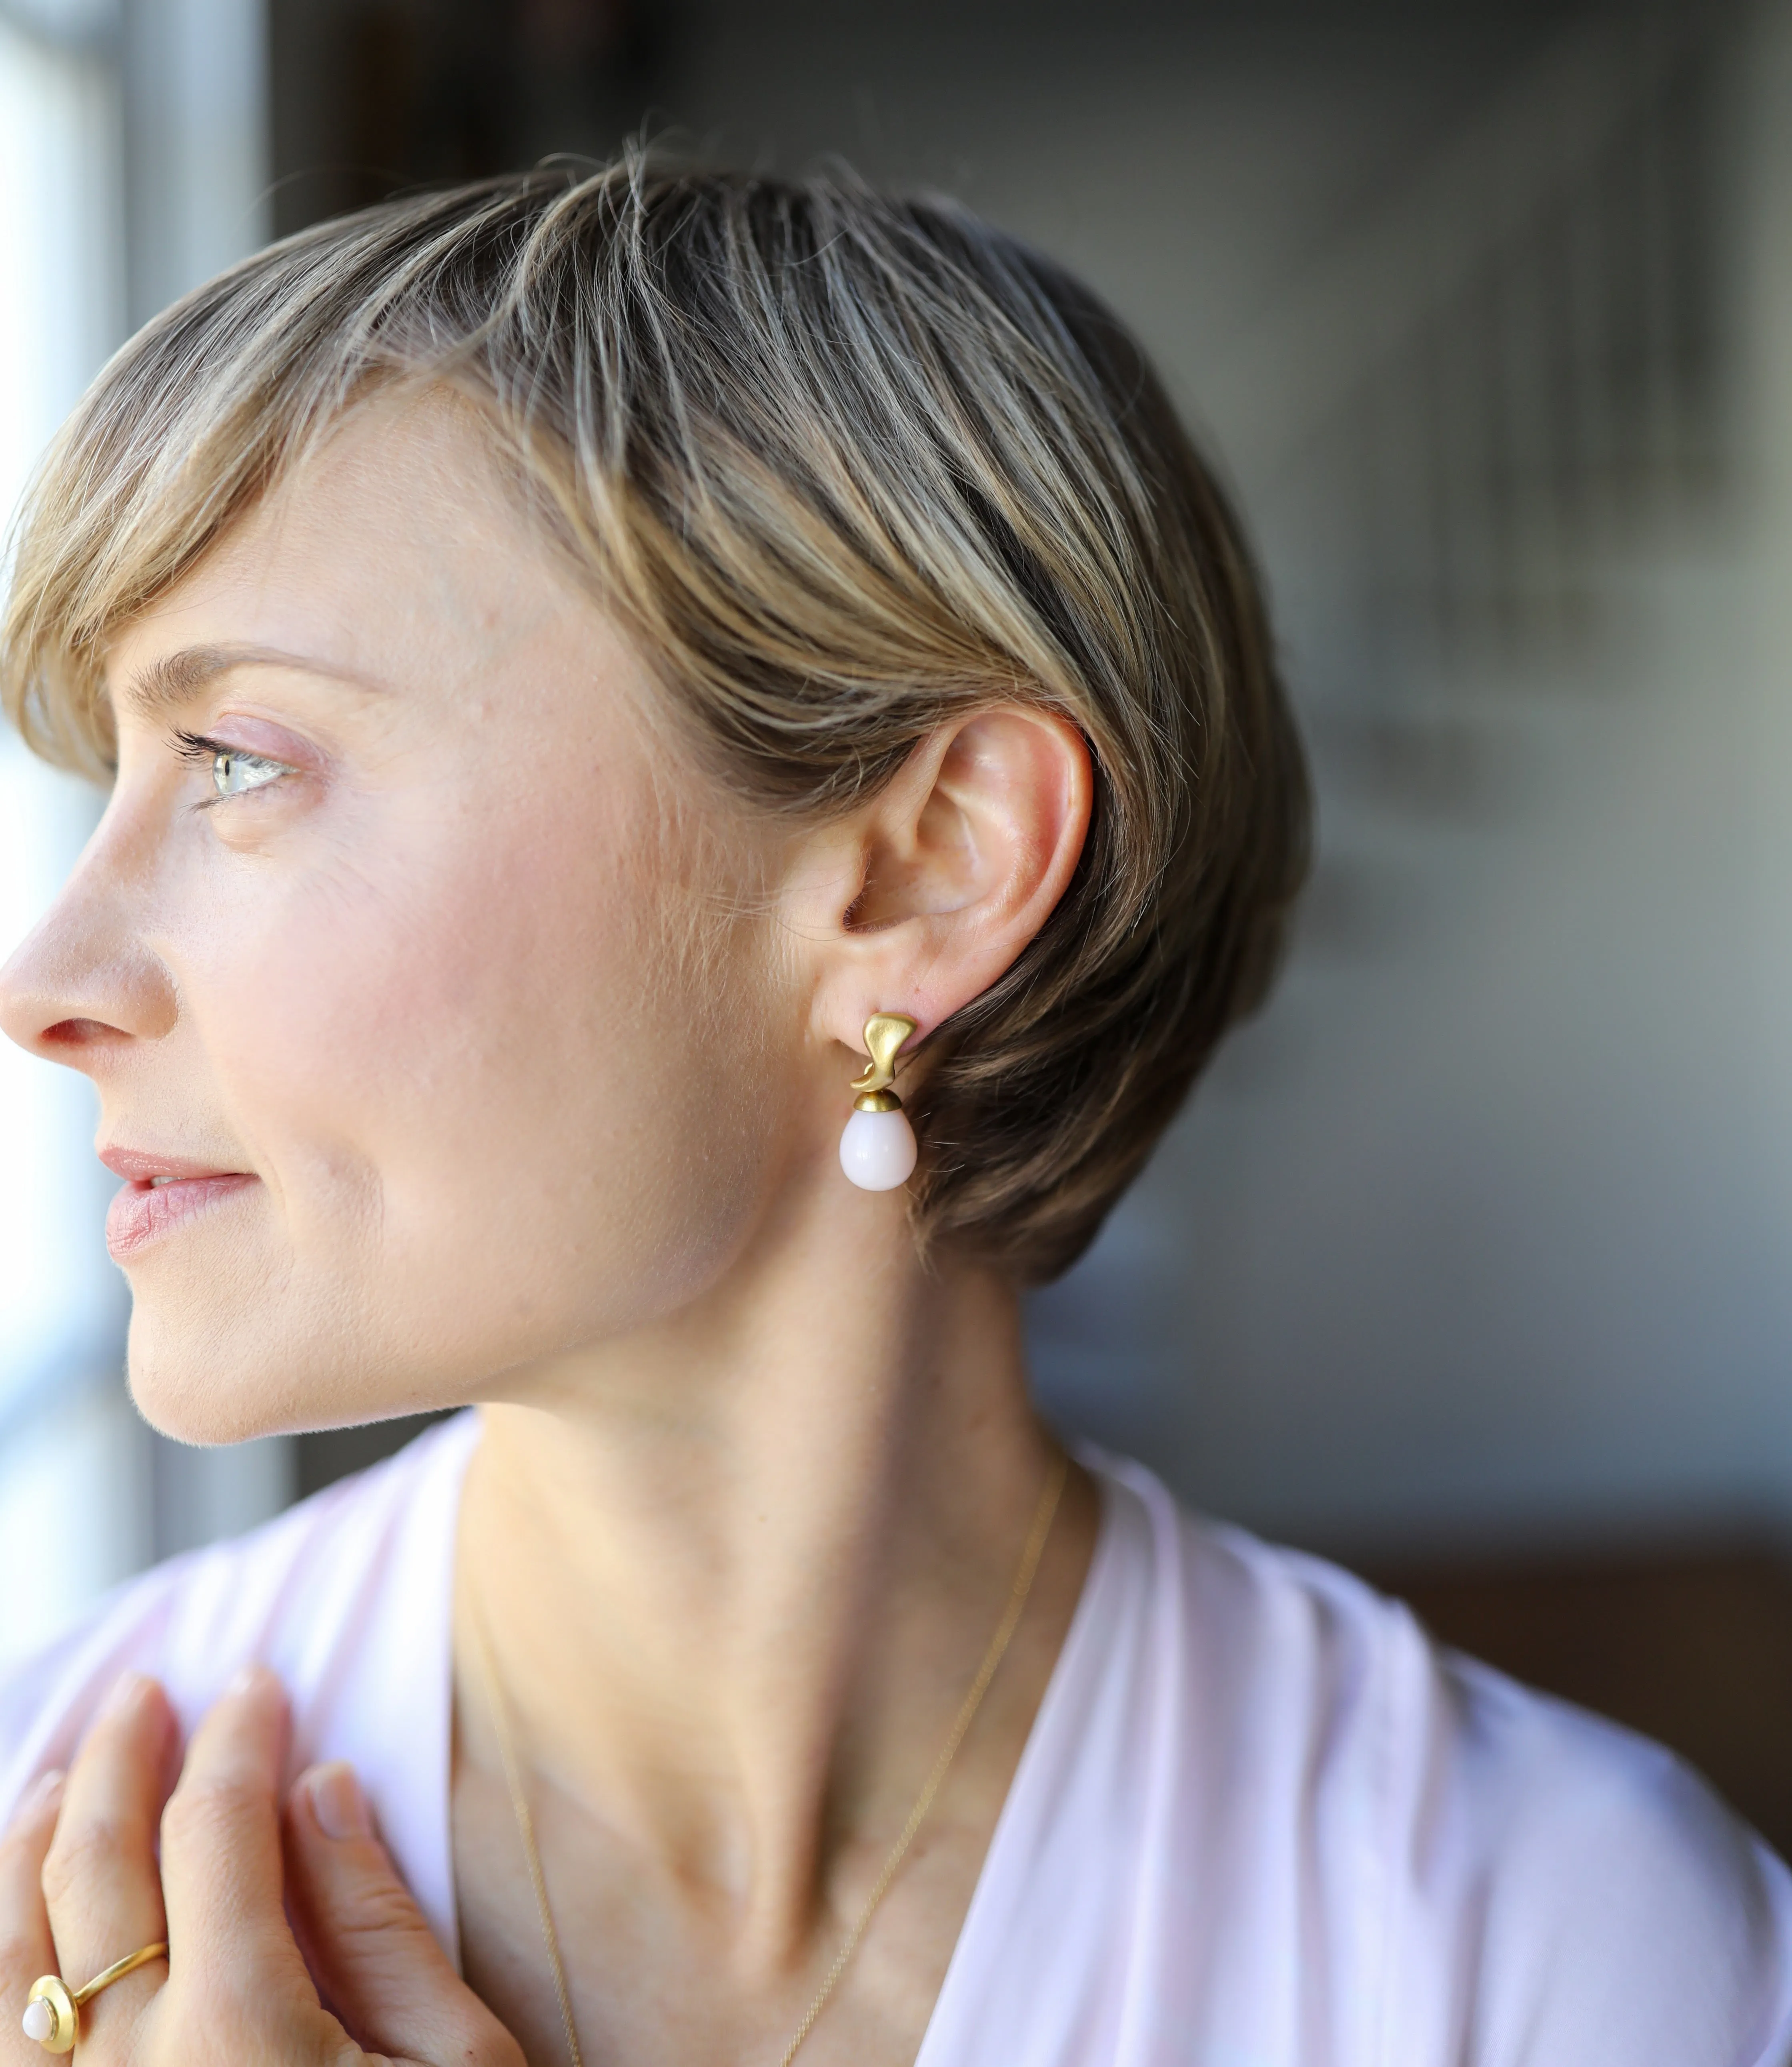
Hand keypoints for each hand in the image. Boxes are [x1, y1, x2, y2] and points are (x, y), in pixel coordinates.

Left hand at [0, 1667, 522, 2066]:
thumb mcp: (457, 2066)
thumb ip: (379, 1923)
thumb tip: (321, 1791)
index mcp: (246, 2030)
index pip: (219, 1827)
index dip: (236, 1740)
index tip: (257, 1686)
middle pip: (98, 1868)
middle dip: (125, 1761)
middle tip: (149, 1693)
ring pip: (10, 1954)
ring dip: (29, 1845)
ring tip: (61, 1774)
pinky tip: (8, 1913)